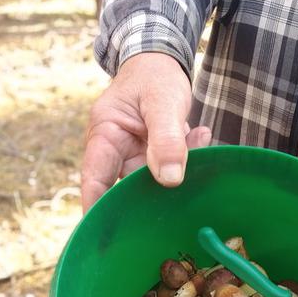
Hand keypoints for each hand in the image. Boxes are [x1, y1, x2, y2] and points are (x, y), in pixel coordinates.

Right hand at [81, 53, 211, 211]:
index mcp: (105, 136)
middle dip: (152, 196)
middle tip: (175, 209)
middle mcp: (118, 150)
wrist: (161, 60)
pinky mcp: (157, 155)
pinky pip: (173, 166)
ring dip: (180, 168)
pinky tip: (201, 136)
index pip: (96, 180)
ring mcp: (138, 155)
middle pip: (129, 186)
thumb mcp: (162, 102)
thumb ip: (166, 138)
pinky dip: (190, 156)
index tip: (103, 236)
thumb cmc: (153, 75)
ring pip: (157, 177)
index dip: (97, 209)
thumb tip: (169, 180)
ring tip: (198, 143)